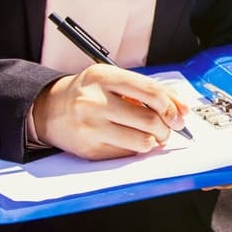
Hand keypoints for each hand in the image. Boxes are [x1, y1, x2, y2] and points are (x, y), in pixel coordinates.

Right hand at [33, 64, 189, 159]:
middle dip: (167, 128)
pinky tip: (132, 141)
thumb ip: (148, 90)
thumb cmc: (90, 93)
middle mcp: (95, 101)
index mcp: (104, 77)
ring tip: (152, 136)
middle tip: (168, 128)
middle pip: (149, 120)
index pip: (151, 92)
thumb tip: (181, 108)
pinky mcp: (90, 150)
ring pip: (142, 141)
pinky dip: (137, 149)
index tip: (180, 115)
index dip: (172, 106)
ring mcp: (91, 127)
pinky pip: (127, 154)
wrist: (50, 110)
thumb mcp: (114, 80)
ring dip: (155, 141)